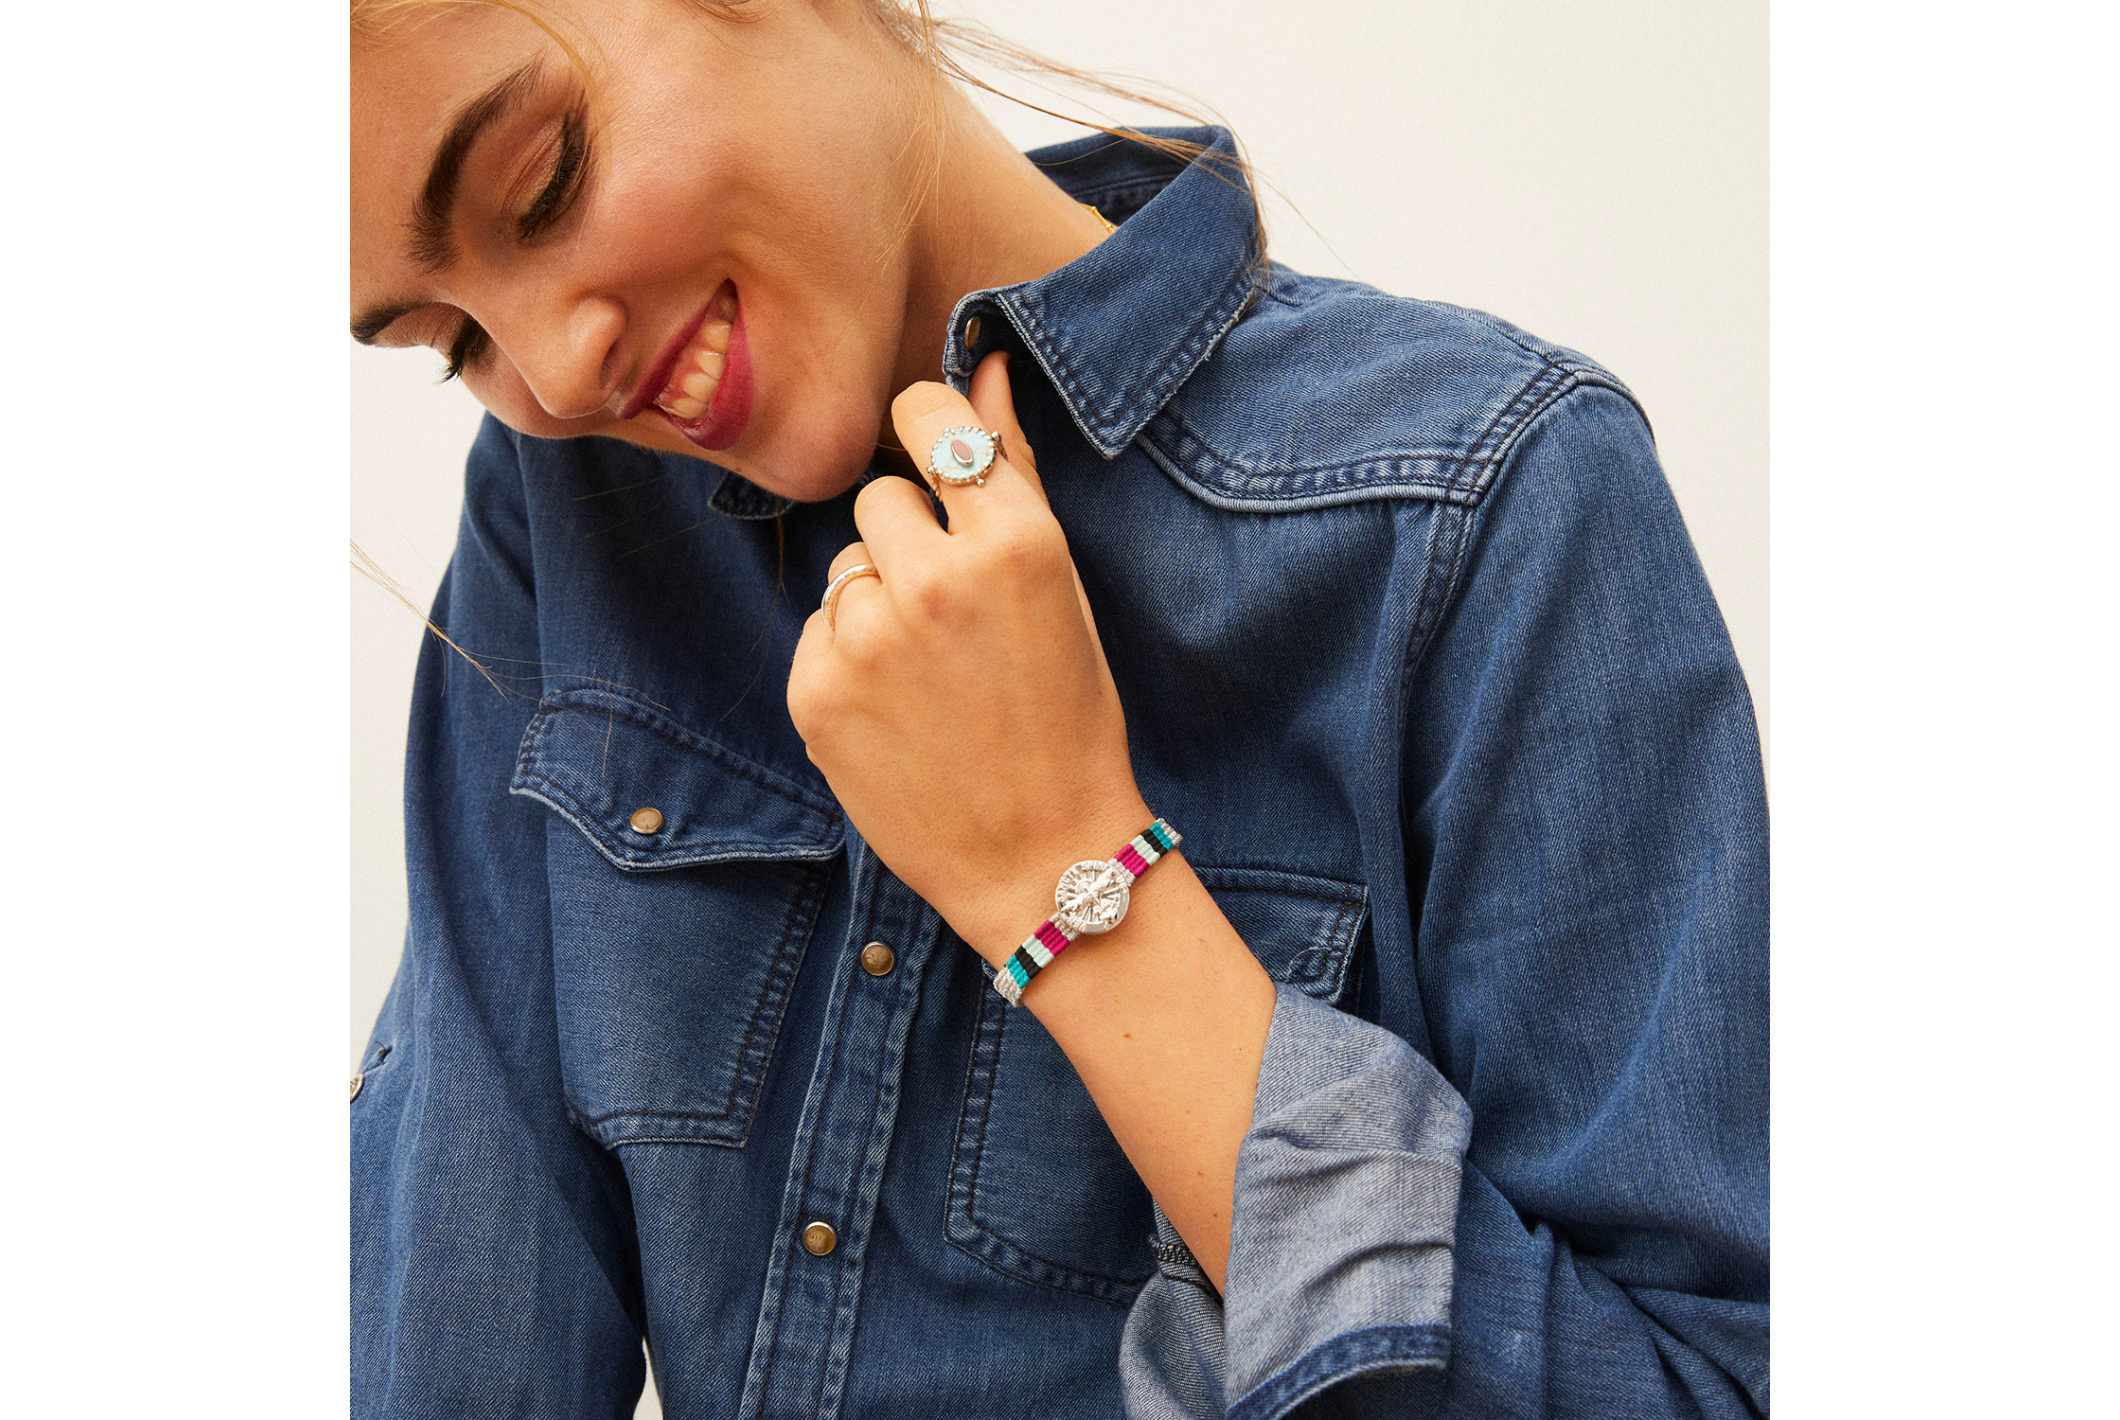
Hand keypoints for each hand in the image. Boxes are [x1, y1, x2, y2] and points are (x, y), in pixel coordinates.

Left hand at [787, 352, 1152, 958]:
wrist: (1041, 855)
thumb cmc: (1069, 717)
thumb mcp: (1062, 587)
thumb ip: (1015, 469)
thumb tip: (986, 364)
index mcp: (1014, 541)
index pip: (928, 417)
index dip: (929, 432)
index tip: (937, 464)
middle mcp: (935, 578)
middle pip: (878, 498)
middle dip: (908, 540)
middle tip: (955, 616)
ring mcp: (868, 638)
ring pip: (845, 566)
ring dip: (877, 602)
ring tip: (930, 672)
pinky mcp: (816, 691)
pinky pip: (819, 630)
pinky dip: (849, 659)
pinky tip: (898, 708)